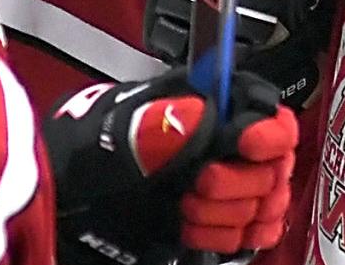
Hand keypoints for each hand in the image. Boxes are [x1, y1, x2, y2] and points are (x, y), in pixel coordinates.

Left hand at [46, 69, 298, 261]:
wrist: (69, 212)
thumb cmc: (87, 161)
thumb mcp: (114, 136)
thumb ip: (159, 125)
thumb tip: (198, 114)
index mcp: (204, 107)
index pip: (264, 108)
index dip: (266, 129)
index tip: (247, 144)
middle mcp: (222, 144)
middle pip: (275, 161)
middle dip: (239, 181)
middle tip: (200, 185)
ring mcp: (226, 185)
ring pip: (269, 200)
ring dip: (228, 213)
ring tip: (188, 210)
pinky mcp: (223, 223)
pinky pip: (258, 232)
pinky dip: (228, 236)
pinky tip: (196, 231)